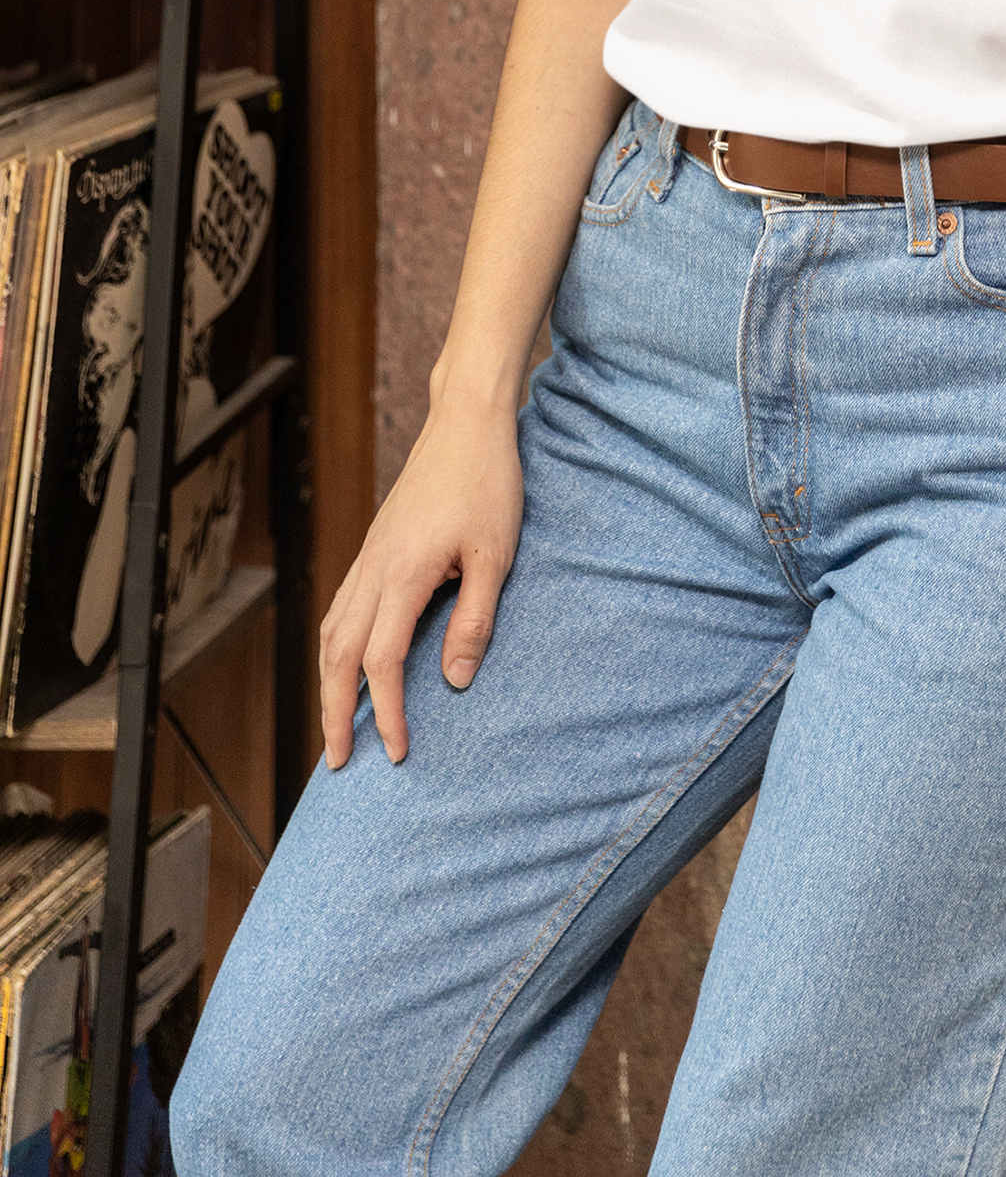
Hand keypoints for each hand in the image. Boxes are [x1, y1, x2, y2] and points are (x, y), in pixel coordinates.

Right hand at [318, 393, 524, 769]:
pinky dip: (336, 645)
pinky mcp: (375, 546)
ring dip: (329, 681)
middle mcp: (374, 568)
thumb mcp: (496, 555)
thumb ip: (474, 620)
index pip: (382, 662)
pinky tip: (347, 661)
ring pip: (332, 631)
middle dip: (334, 712)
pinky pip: (342, 606)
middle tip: (337, 761)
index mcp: (403, 574)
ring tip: (336, 722)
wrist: (466, 423)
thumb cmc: (487, 483)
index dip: (385, 713)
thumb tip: (454, 682)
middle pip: (338, 655)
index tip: (396, 752)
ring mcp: (369, 555)